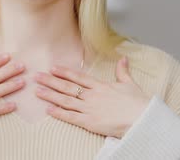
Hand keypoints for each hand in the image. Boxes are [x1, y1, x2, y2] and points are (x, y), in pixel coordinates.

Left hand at [34, 56, 149, 137]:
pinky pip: (71, 117)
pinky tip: (48, 109)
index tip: (53, 67)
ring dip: (51, 95)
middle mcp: (92, 96)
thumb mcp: (130, 84)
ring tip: (37, 91)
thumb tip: (123, 58)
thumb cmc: (138, 103)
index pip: (79, 77)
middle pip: (68, 87)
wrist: (143, 118)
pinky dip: (59, 113)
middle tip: (37, 76)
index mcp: (101, 86)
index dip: (64, 72)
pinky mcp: (90, 122)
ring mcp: (90, 109)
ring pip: (66, 100)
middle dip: (51, 81)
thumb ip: (122, 71)